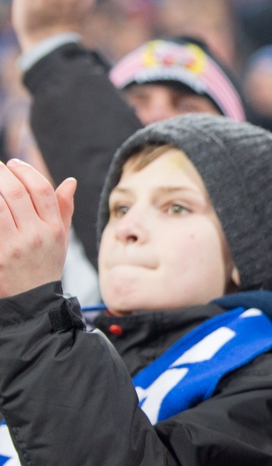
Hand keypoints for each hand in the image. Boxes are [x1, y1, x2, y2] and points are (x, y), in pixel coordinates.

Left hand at [0, 159, 75, 298]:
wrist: (31, 301)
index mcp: (53, 229)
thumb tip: (70, 182)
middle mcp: (35, 235)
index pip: (42, 190)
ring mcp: (13, 246)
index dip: (26, 171)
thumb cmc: (44, 268)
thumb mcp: (60, 240)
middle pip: (16, 193)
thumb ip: (63, 209)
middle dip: (1, 173)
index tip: (14, 163)